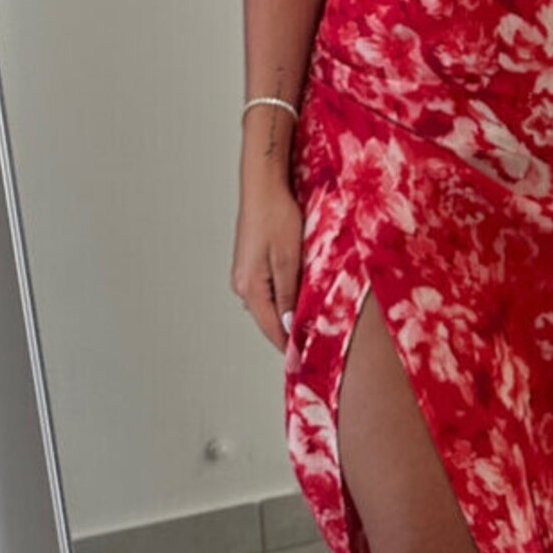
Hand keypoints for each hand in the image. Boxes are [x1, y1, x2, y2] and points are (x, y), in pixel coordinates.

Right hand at [230, 184, 303, 354]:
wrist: (262, 188)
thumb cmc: (276, 218)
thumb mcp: (289, 260)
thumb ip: (289, 296)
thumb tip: (290, 326)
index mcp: (250, 288)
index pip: (272, 329)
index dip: (289, 347)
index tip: (303, 364)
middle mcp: (241, 285)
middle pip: (268, 320)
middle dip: (288, 334)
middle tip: (310, 347)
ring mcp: (243, 274)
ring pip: (268, 305)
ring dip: (286, 315)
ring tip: (306, 327)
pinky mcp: (249, 264)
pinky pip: (267, 290)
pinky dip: (282, 299)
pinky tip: (296, 299)